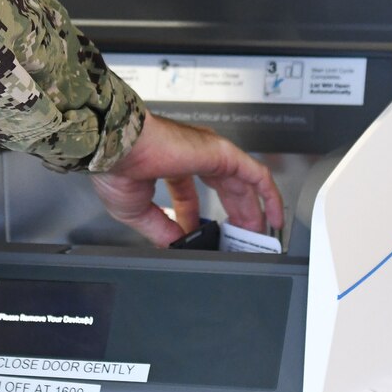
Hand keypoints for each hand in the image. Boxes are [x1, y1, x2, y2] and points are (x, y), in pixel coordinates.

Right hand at [91, 114, 282, 246]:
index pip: (190, 195)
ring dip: (254, 211)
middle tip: (242, 242)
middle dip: (235, 217)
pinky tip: (274, 216)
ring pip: (244, 184)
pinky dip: (269, 196)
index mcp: (170, 165)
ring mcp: (211, 153)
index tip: (203, 238)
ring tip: (260, 237)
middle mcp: (194, 155)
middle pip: (225, 189)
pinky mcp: (224, 154)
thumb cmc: (118, 166)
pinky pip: (257, 175)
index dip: (196, 219)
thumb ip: (161, 228)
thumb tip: (175, 244)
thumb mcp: (138, 210)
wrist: (117, 148)